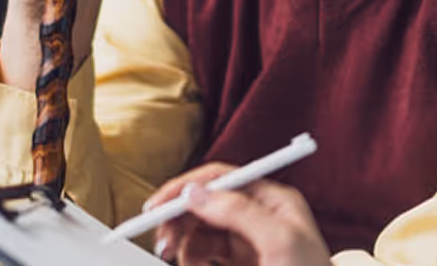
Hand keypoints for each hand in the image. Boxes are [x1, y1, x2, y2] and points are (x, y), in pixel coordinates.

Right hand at [148, 163, 331, 265]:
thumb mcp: (280, 241)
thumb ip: (239, 212)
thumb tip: (196, 193)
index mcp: (273, 200)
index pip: (222, 179)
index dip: (187, 188)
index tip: (157, 207)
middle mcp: (259, 215)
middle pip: (206, 204)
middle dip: (180, 219)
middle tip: (163, 243)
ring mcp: (248, 240)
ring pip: (201, 231)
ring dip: (183, 244)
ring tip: (176, 258)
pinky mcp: (239, 263)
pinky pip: (204, 253)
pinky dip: (193, 258)